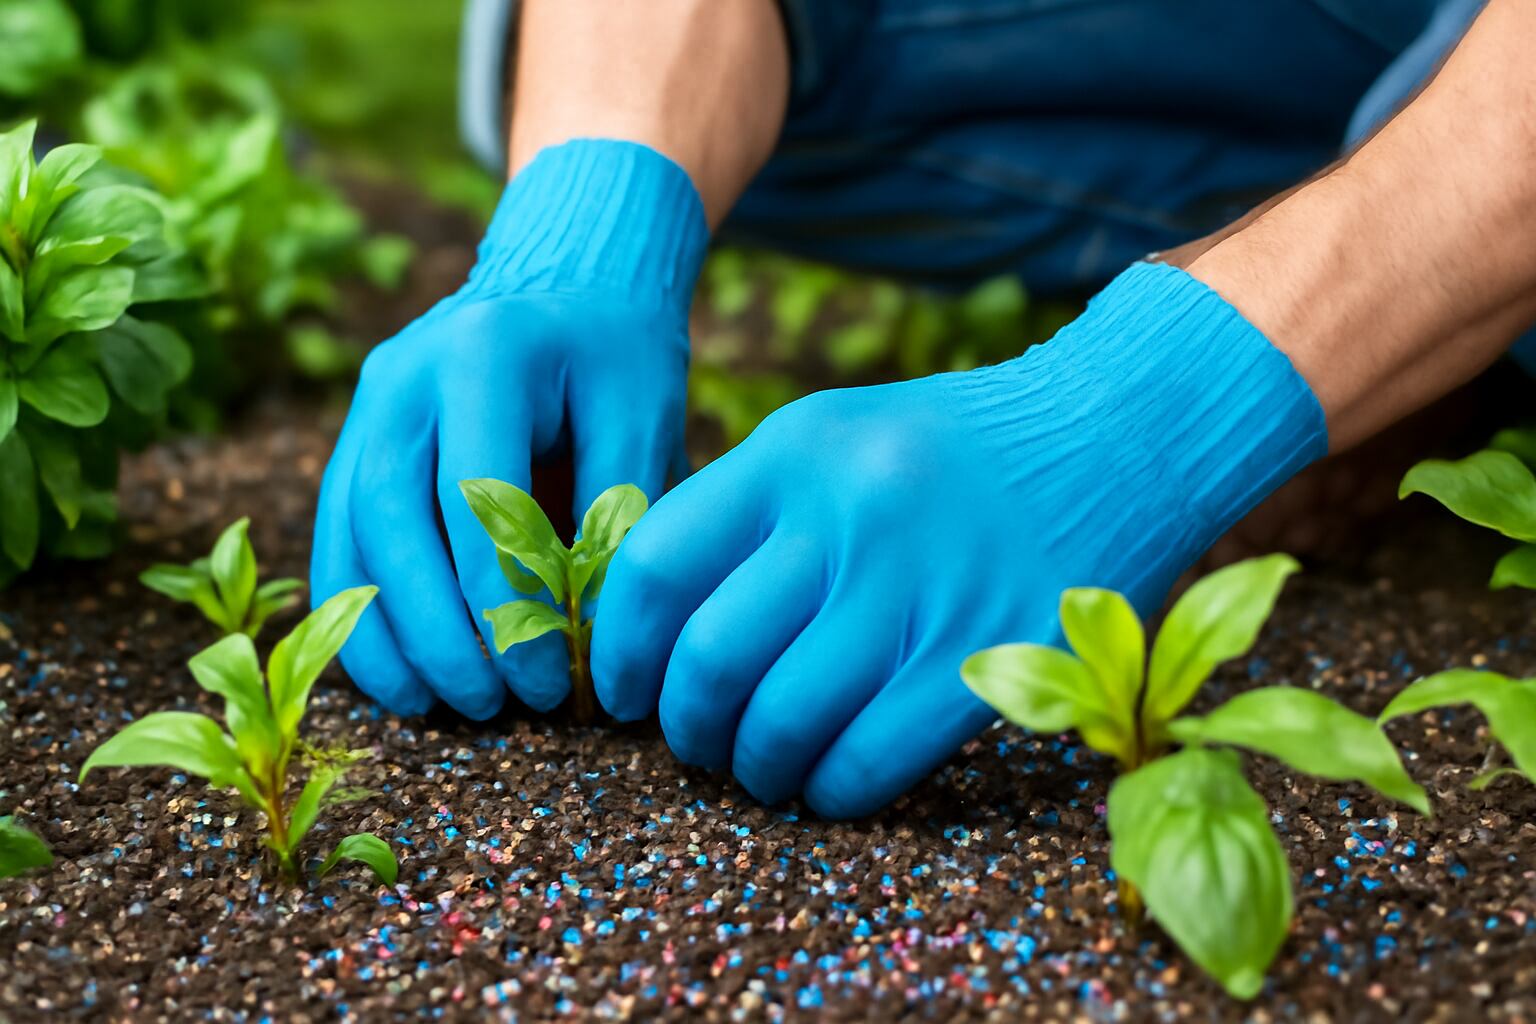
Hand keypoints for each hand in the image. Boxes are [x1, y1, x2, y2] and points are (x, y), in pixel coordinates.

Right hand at [311, 140, 706, 717]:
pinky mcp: (356, 441)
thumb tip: (594, 648)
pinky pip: (338, 536)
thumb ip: (618, 519)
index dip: (510, 602)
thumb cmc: (619, 356)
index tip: (555, 676)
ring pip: (350, 533)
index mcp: (483, 353)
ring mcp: (367, 407)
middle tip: (494, 704)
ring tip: (441, 706)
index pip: (479, 496)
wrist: (569, 281)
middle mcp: (404, 376)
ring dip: (387, 633)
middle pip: (394, 520)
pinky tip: (398, 676)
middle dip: (440, 630)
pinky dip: (360, 611)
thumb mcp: (644, 417)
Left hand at [592, 263, 1327, 816]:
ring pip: (783, 720)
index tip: (625, 691)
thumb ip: (747, 512)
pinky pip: (869, 758)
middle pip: (710, 657)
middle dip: (686, 728)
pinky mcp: (990, 654)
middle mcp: (849, 514)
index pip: (657, 566)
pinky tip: (828, 781)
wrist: (1118, 432)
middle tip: (695, 744)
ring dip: (755, 767)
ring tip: (763, 767)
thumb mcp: (837, 437)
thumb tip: (653, 624)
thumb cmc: (957, 449)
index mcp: (794, 452)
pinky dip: (830, 790)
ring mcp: (921, 586)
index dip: (621, 650)